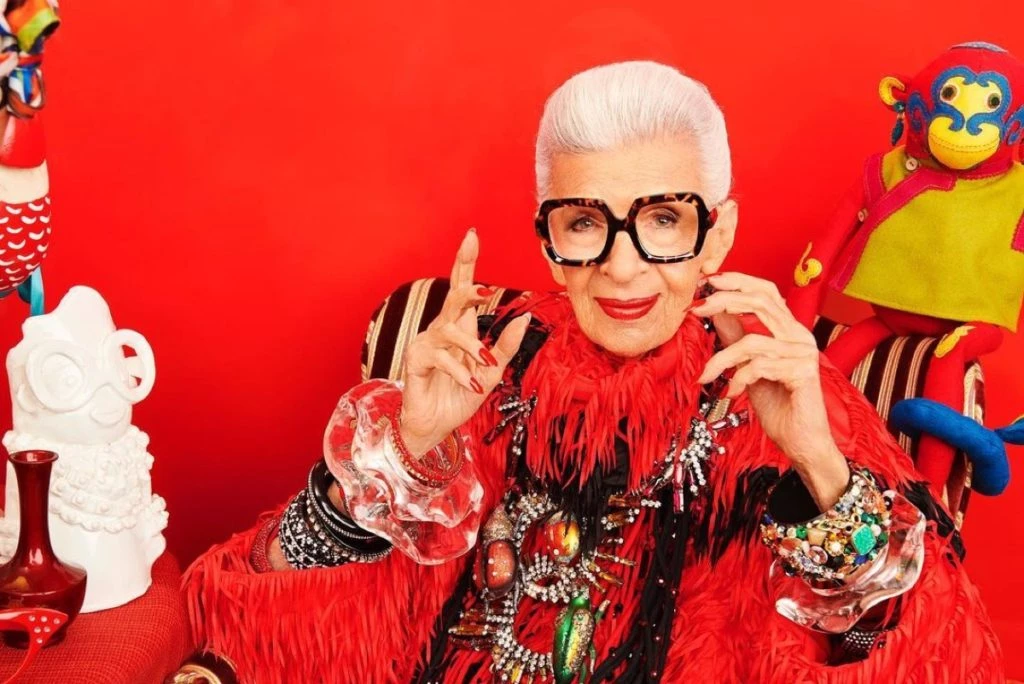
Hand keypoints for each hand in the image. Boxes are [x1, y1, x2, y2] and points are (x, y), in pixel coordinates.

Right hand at [400, 228, 530, 455]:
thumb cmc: (460, 396)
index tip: (472, 235)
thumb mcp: (491, 372)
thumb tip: (525, 319)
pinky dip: (458, 371)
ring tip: (485, 363)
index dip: (466, 260)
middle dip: (467, 287)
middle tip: (486, 290)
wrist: (436, 426)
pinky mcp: (416, 360)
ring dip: (471, 347)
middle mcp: (442, 328)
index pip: (463, 286)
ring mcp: (427, 342)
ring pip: (450, 329)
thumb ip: (506, 346)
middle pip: (453, 295)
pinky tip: (470, 386)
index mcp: (461, 326)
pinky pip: (439, 357)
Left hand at [692, 272, 848, 508]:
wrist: (800, 442)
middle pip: (761, 303)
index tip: (708, 281)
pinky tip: (731, 392)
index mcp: (788, 330)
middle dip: (723, 301)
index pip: (766, 291)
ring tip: (706, 376)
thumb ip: (735, 337)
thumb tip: (715, 310)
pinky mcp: (804, 372)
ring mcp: (804, 353)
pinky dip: (738, 378)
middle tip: (696, 310)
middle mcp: (800, 336)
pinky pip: (760, 365)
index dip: (738, 280)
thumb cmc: (777, 406)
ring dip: (721, 359)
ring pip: (752, 340)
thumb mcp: (747, 366)